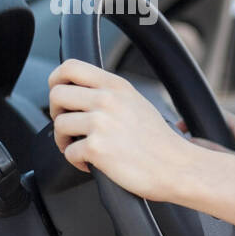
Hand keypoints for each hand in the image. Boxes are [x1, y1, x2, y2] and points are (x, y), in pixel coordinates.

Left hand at [48, 58, 196, 202]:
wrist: (178, 168)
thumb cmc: (160, 142)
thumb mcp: (138, 104)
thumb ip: (110, 95)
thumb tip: (79, 95)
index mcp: (117, 87)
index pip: (70, 67)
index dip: (56, 80)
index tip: (60, 96)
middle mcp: (107, 100)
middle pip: (57, 94)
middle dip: (57, 113)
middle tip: (70, 127)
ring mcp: (101, 123)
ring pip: (59, 124)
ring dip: (65, 140)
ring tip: (81, 149)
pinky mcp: (97, 148)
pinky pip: (68, 152)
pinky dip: (76, 161)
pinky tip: (93, 165)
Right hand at [174, 108, 234, 163]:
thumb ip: (215, 152)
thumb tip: (193, 141)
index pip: (221, 116)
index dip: (201, 117)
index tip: (183, 124)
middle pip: (219, 132)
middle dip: (202, 137)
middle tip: (183, 141)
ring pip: (223, 148)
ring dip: (210, 154)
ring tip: (194, 159)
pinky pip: (228, 162)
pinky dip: (218, 166)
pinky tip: (210, 175)